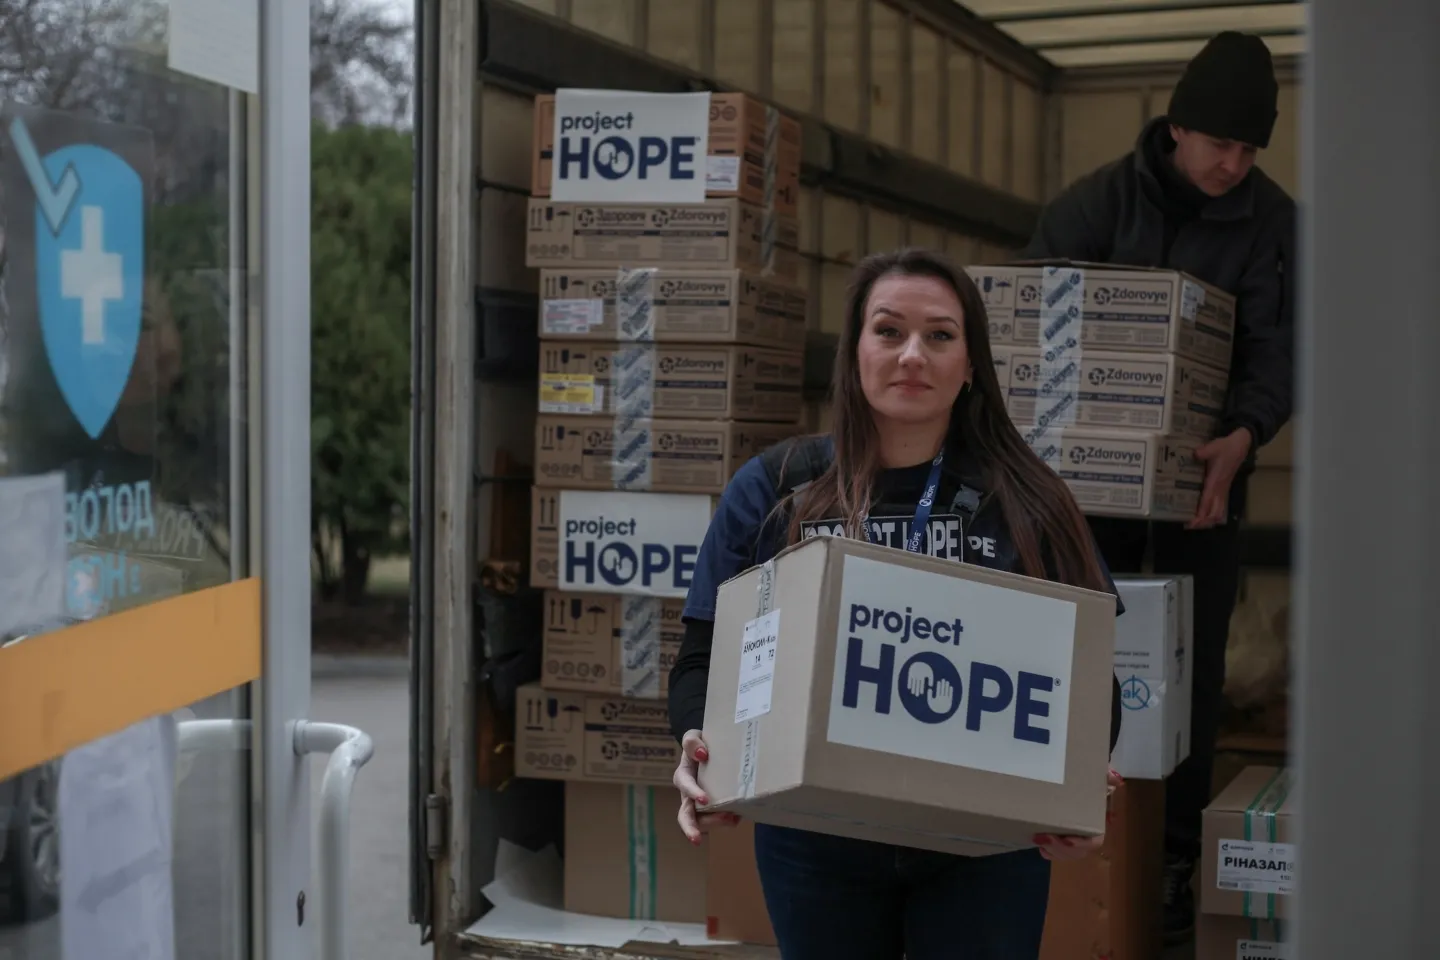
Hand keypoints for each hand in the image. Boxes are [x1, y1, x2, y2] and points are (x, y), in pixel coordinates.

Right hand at [674, 729, 740, 844]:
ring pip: (703, 821)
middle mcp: (690, 795)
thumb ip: (692, 742)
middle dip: (689, 828)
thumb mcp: (693, 736)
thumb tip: (702, 755)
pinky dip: (728, 820)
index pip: (684, 785)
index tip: (704, 800)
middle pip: (685, 815)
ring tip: (732, 819)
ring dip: (716, 823)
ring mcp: (701, 804)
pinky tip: (738, 817)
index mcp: (684, 776)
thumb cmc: (701, 744)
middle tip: (696, 840)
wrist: (713, 750)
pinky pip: (719, 818)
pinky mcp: (715, 808)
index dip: (693, 793)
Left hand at [1034, 768, 1122, 861]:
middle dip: (1062, 849)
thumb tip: (1115, 778)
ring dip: (1054, 851)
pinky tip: (1041, 848)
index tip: (1068, 840)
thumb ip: (1106, 776)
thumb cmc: (1086, 778)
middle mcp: (1087, 834)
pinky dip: (1049, 853)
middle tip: (1045, 837)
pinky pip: (1057, 853)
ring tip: (1038, 839)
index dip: (1082, 844)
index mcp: (1098, 822)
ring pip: (1067, 854)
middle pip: (1078, 852)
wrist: (1074, 778)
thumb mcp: (1097, 774)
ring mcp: (1074, 838)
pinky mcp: (1061, 839)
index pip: (1094, 841)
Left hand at [1187, 428, 1252, 530]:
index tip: (1192, 523)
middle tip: (1189, 526)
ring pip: (1218, 511)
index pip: (1207, 502)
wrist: (1241, 444)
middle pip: (1215, 513)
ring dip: (1208, 519)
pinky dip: (1212, 512)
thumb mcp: (1213, 447)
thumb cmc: (1226, 447)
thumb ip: (1203, 452)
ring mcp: (1223, 489)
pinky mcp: (1224, 488)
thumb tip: (1194, 455)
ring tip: (1195, 523)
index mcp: (1216, 481)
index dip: (1200, 514)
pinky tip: (1202, 513)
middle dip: (1203, 522)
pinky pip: (1219, 505)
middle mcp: (1220, 489)